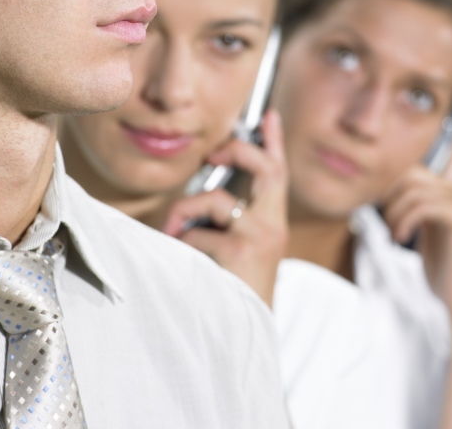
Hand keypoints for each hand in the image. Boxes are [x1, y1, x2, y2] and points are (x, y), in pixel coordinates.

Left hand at [162, 111, 288, 305]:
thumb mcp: (236, 252)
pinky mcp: (239, 251)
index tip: (269, 115)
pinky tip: (184, 266)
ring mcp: (258, 237)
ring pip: (214, 200)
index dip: (273, 142)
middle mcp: (272, 225)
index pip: (277, 173)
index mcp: (271, 223)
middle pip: (264, 168)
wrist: (244, 336)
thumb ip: (223, 224)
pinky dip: (181, 245)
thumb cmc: (231, 292)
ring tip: (175, 236)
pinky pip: (195, 233)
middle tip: (213, 151)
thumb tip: (192, 202)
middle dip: (237, 149)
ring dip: (185, 213)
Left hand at [380, 103, 451, 321]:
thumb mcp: (422, 229)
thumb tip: (386, 191)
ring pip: (412, 188)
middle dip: (389, 190)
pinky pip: (420, 204)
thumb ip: (411, 205)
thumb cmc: (440, 266)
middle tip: (382, 217)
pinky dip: (402, 221)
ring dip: (393, 211)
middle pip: (413, 170)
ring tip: (392, 233)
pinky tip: (400, 239)